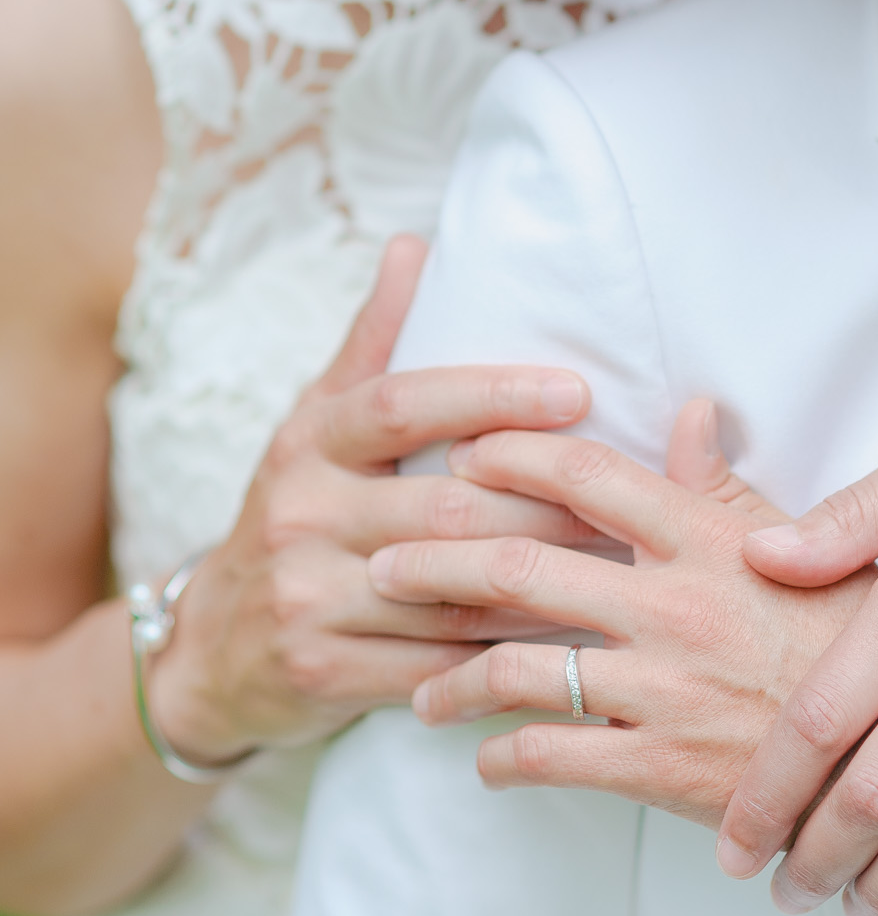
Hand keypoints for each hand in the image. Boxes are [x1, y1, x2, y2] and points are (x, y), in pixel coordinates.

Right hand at [152, 236, 602, 762]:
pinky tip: (564, 644)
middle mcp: (301, 512)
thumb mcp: (315, 428)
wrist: (211, 651)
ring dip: (544, 585)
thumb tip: (413, 245)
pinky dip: (505, 656)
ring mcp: (307, 595)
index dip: (492, 395)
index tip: (578, 391)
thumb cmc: (296, 517)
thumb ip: (372, 344)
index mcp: (310, 442)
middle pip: (447, 506)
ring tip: (618, 570)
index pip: (405, 404)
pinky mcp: (320, 670)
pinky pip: (436, 664)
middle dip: (548, 507)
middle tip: (629, 502)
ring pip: (451, 591)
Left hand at [368, 404, 876, 827]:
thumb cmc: (856, 644)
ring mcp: (661, 687)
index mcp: (707, 539)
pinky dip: (501, 759)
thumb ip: (727, 487)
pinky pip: (549, 756)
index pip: (583, 475)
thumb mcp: (807, 548)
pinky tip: (486, 761)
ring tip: (419, 692)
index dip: (508, 456)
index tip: (460, 456)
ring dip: (447, 680)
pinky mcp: (659, 766)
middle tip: (381, 565)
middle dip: (431, 562)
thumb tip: (689, 410)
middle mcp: (672, 604)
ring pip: (513, 668)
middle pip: (517, 564)